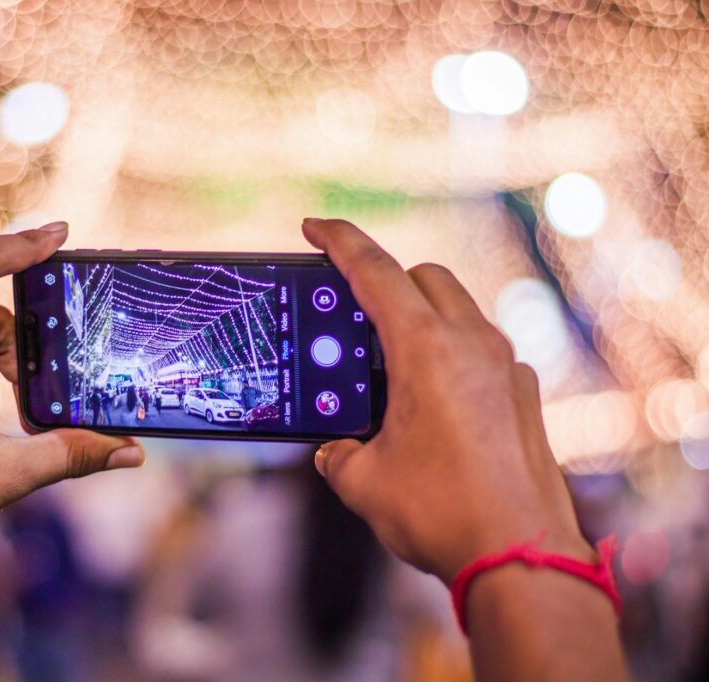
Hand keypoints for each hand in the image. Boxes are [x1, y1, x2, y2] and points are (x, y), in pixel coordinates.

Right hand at [303, 218, 592, 583]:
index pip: (374, 271)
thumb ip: (338, 453)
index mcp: (426, 350)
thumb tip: (335, 450)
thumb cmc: (442, 513)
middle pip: (423, 276)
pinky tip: (430, 400)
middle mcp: (472, 344)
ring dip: (420, 316)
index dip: (338, 241)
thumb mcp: (362, 481)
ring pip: (457, 309)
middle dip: (383, 279)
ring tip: (385, 360)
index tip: (314, 226)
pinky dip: (449, 354)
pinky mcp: (524, 394)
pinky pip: (480, 349)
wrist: (520, 557)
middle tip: (348, 310)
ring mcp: (506, 366)